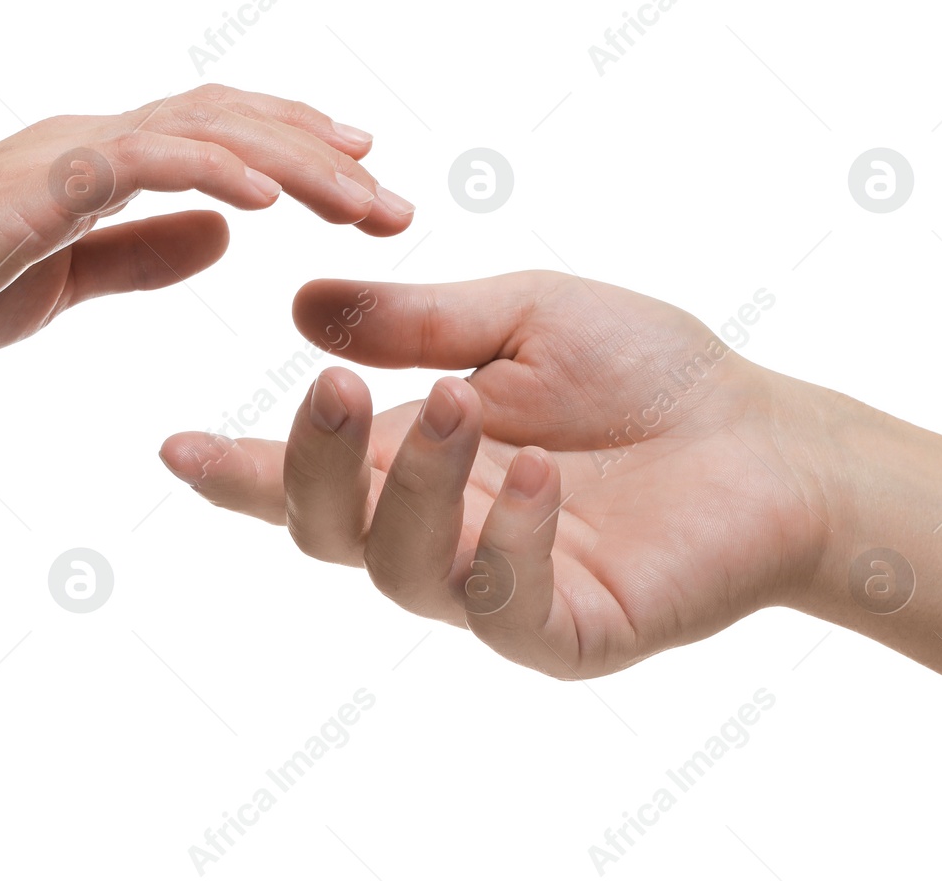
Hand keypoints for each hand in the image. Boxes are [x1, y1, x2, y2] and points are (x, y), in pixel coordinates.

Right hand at [0, 84, 413, 364]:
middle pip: (233, 125)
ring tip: (366, 196)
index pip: (218, 137)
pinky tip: (272, 197)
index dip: (297, 149)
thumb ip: (142, 252)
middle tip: (400, 200)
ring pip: (207, 133)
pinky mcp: (41, 185)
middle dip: (325, 158)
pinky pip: (144, 162)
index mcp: (101, 166)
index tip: (366, 181)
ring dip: (296, 162)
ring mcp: (69, 155)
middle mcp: (95, 143)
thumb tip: (226, 234)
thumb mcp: (67, 278)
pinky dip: (214, 170)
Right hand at [159, 271, 836, 678]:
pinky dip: (506, 538)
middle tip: (337, 389)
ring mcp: (496, 589)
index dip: (238, 469)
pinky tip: (532, 471)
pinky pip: (501, 605)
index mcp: (416, 460)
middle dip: (315, 464)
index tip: (173, 444)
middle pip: (329, 532)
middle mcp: (439, 532)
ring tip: (464, 403)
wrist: (768, 434)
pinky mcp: (564, 633)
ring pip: (401, 569)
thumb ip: (417, 323)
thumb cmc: (648, 375)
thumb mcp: (524, 319)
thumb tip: (300, 309)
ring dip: (415, 486)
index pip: (306, 477)